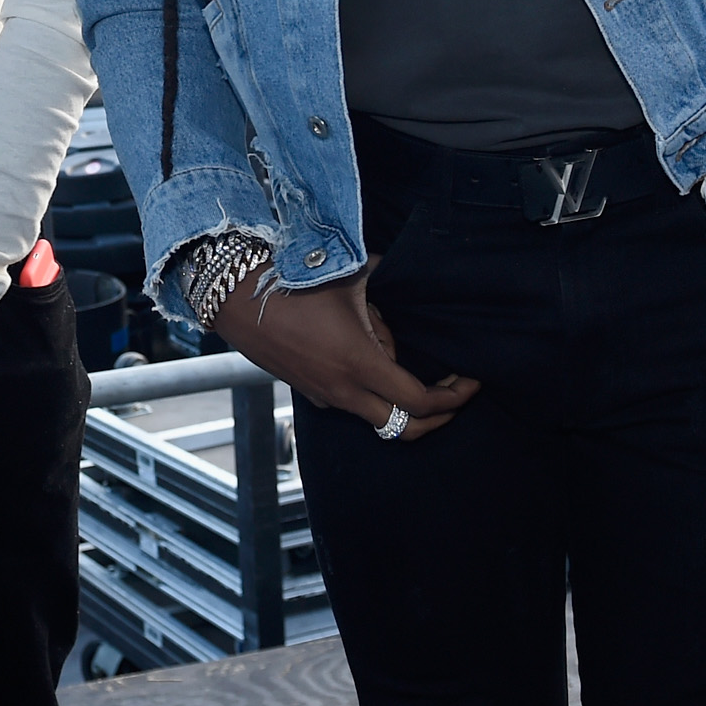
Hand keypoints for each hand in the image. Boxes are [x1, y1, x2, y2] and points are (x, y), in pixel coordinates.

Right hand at [206, 272, 477, 442]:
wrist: (234, 296)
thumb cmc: (291, 282)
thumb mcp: (350, 277)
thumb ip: (386, 287)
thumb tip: (407, 296)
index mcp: (361, 364)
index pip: (421, 401)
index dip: (455, 397)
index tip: (471, 380)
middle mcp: (344, 390)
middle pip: (405, 429)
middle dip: (439, 417)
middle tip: (455, 394)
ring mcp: (324, 395)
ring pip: (376, 417)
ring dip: (400, 401)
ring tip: (397, 357)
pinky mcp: (308, 392)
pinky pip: (350, 404)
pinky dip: (369, 393)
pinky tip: (366, 359)